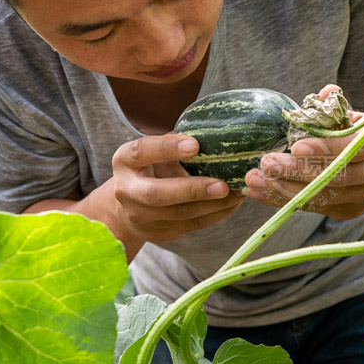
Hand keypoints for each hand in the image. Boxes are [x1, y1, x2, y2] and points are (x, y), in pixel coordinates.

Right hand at [105, 133, 244, 247]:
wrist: (128, 209)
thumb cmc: (150, 169)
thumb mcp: (154, 152)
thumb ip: (175, 142)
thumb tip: (215, 131)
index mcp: (125, 161)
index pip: (141, 152)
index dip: (166, 148)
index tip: (195, 144)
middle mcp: (127, 191)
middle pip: (156, 194)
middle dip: (192, 190)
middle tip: (223, 185)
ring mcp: (141, 217)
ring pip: (179, 214)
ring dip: (212, 205)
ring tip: (237, 192)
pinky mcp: (159, 233)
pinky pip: (191, 225)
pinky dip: (216, 214)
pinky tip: (233, 203)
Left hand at [242, 85, 363, 219]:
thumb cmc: (357, 131)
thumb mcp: (349, 115)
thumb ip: (335, 107)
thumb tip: (327, 91)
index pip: (354, 149)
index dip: (325, 148)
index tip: (296, 146)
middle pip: (335, 178)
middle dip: (297, 172)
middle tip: (266, 163)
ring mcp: (360, 198)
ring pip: (321, 197)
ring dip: (283, 189)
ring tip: (253, 179)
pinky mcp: (344, 210)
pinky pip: (311, 207)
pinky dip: (281, 200)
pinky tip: (257, 191)